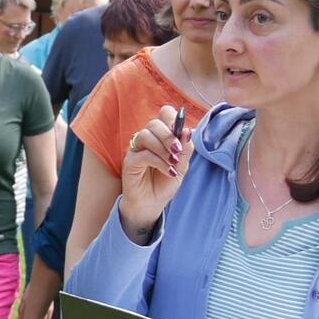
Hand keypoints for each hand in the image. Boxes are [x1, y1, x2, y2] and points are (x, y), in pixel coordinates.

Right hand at [118, 105, 190, 238]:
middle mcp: (147, 139)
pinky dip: (159, 162)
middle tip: (178, 150)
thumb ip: (185, 149)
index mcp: (160, 135)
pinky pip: (143, 154)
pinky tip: (169, 172)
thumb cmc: (165, 183)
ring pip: (146, 135)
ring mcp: (136, 149)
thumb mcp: (181, 166)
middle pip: (154, 123)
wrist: (152, 204)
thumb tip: (188, 131)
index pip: (164, 114)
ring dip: (163, 148)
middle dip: (169, 135)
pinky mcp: (130, 161)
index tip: (183, 134)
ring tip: (173, 163)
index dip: (174, 119)